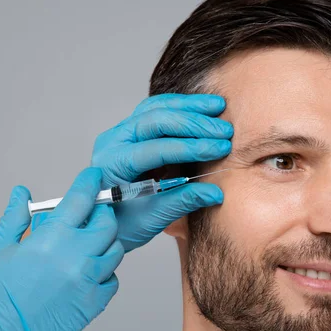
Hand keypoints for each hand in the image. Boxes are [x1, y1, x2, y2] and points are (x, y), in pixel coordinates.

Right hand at [0, 168, 121, 330]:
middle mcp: (76, 257)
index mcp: (50, 239)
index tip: (93, 177)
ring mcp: (89, 281)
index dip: (90, 183)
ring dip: (103, 243)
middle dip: (99, 214)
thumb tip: (21, 193)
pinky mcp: (94, 304)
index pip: (81, 199)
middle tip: (87, 216)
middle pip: (106, 223)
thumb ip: (15, 218)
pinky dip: (104, 271)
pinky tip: (85, 272)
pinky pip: (112, 279)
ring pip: (114, 250)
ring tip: (83, 246)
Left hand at [90, 94, 232, 250]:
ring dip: (190, 107)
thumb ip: (183, 201)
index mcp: (114, 164)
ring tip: (219, 107)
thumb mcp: (153, 217)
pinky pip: (158, 110)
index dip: (192, 147)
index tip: (221, 149)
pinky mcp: (133, 130)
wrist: (105, 222)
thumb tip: (216, 193)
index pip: (156, 148)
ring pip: (157, 108)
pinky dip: (182, 107)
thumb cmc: (124, 224)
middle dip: (194, 124)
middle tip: (225, 131)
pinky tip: (205, 108)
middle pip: (156, 120)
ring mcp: (122, 132)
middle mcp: (114, 142)